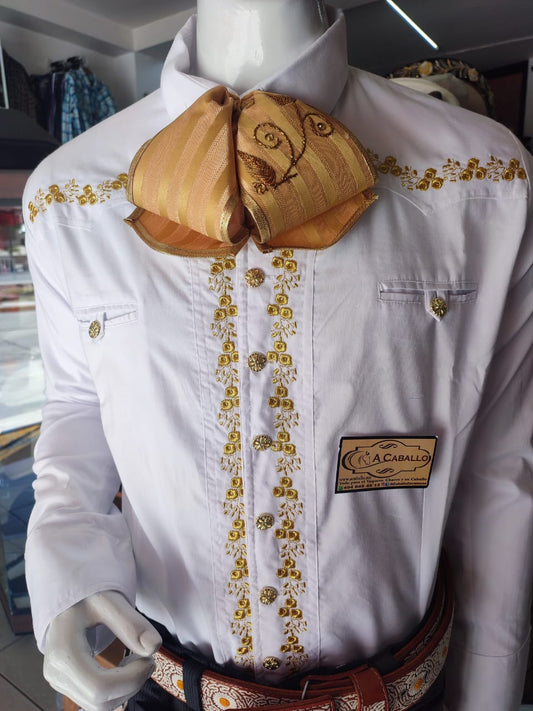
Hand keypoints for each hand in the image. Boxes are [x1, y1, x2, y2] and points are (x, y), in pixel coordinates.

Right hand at [43, 590, 161, 710]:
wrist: (69, 598)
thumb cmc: (88, 596)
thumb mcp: (110, 601)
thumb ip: (132, 623)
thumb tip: (153, 647)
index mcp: (64, 652)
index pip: (100, 688)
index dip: (132, 679)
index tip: (148, 658)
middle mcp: (56, 673)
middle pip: (100, 703)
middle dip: (131, 684)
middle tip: (146, 659)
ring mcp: (58, 681)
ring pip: (98, 707)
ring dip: (125, 688)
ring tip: (135, 660)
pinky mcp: (66, 684)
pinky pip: (95, 701)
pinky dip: (116, 690)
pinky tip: (123, 667)